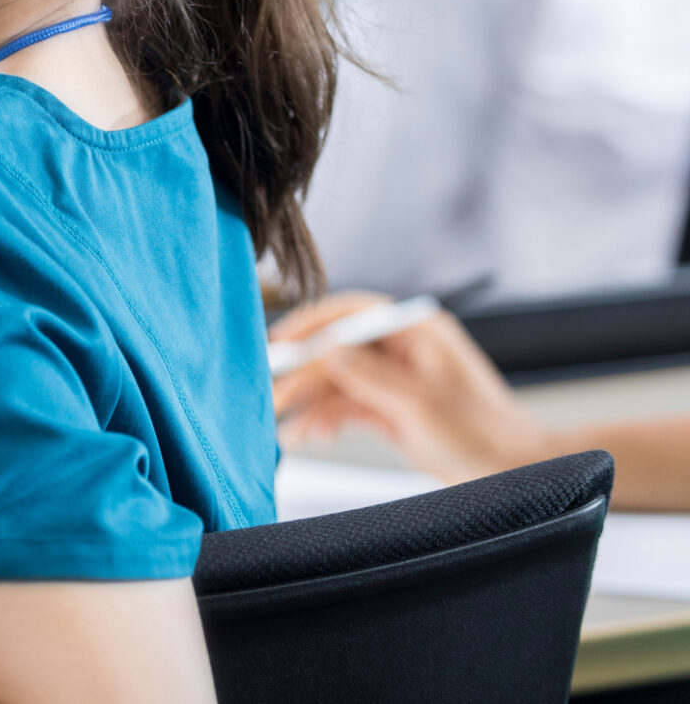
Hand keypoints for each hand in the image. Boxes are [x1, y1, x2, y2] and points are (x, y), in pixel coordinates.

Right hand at [273, 292, 552, 483]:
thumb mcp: (421, 405)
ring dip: (310, 402)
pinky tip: (312, 435)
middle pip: (336, 348)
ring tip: (288, 428)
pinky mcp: (389, 408)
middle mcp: (402, 349)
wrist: (517, 476)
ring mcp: (394, 379)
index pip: (350, 313)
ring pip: (336, 380)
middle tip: (272, 395)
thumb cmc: (485, 437)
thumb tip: (325, 351)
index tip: (279, 346)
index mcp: (417, 331)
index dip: (310, 325)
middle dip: (303, 374)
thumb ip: (369, 375)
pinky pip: (346, 405)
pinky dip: (325, 419)